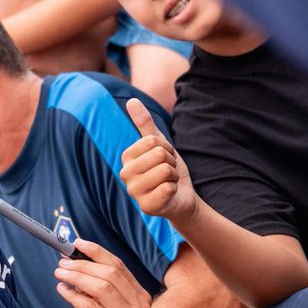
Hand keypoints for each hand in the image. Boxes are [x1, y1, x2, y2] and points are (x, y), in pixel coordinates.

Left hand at [55, 239, 151, 307]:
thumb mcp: (97, 304)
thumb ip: (92, 283)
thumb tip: (73, 257)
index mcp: (140, 297)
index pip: (119, 266)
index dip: (97, 252)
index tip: (77, 243)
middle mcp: (142, 307)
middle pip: (110, 274)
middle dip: (83, 264)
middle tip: (62, 262)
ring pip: (102, 287)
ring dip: (76, 276)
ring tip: (59, 273)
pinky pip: (90, 305)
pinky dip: (73, 295)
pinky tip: (61, 290)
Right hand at [119, 98, 196, 222]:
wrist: (181, 197)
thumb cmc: (168, 170)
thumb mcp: (159, 145)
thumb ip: (144, 124)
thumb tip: (131, 101)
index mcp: (126, 158)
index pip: (153, 141)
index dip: (166, 149)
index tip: (164, 159)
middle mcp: (126, 175)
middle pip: (159, 154)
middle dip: (171, 162)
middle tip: (168, 172)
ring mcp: (134, 192)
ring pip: (165, 170)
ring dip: (173, 176)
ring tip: (168, 182)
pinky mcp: (147, 207)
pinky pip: (168, 188)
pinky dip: (175, 189)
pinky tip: (169, 195)